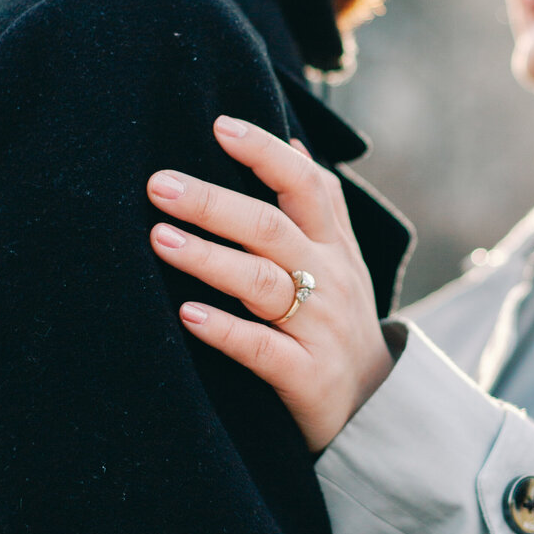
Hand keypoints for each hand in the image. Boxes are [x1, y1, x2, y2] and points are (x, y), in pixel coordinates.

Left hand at [146, 116, 392, 449]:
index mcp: (333, 246)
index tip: (220, 126)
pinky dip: (225, 330)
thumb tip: (292, 143)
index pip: (305, 184)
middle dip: (214, 203)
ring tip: (159, 239)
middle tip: (158, 184)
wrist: (375, 408)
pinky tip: (186, 314)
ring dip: (209, 258)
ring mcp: (320, 328)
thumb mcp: (341, 260)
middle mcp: (330, 279)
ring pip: (263, 283)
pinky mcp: (307, 377)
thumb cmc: (337, 321)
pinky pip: (262, 349)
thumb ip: (318, 205)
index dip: (265, 153)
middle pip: (272, 229)